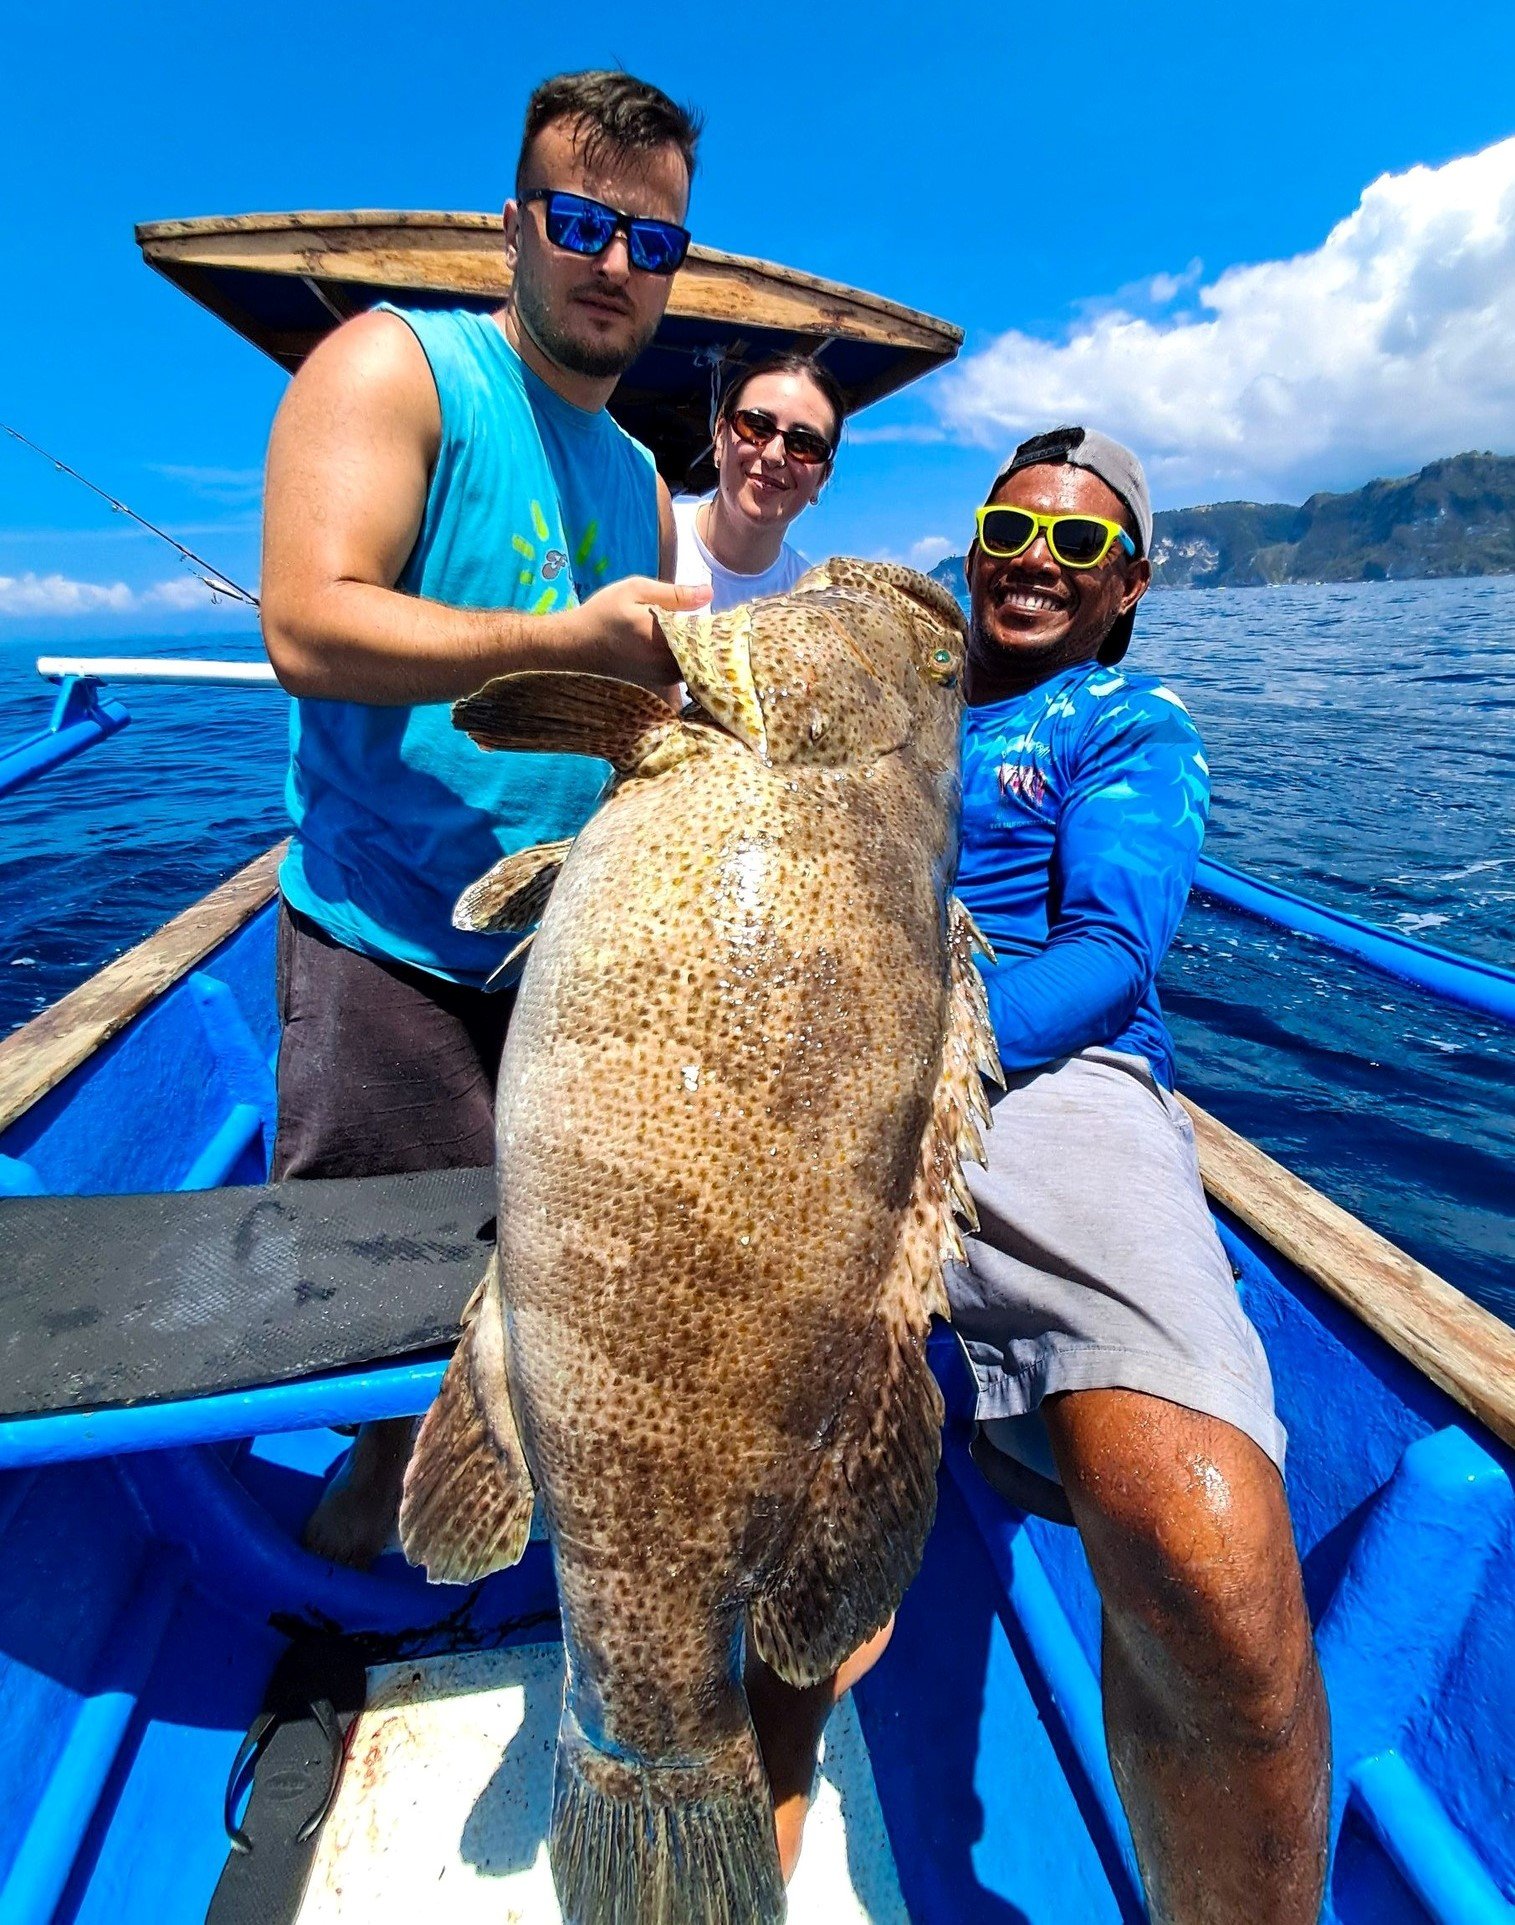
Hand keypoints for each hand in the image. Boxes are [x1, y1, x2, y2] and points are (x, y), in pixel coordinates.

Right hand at [568, 575, 711, 689]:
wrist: (576, 645)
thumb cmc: (604, 613)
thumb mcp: (636, 591)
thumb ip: (675, 594)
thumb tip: (709, 593)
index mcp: (663, 640)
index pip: (706, 636)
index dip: (719, 626)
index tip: (726, 617)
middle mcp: (666, 665)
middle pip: (706, 655)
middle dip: (714, 640)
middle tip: (721, 624)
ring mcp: (663, 678)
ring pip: (697, 665)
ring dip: (703, 650)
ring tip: (704, 632)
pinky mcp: (660, 683)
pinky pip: (686, 672)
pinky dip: (691, 658)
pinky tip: (687, 644)